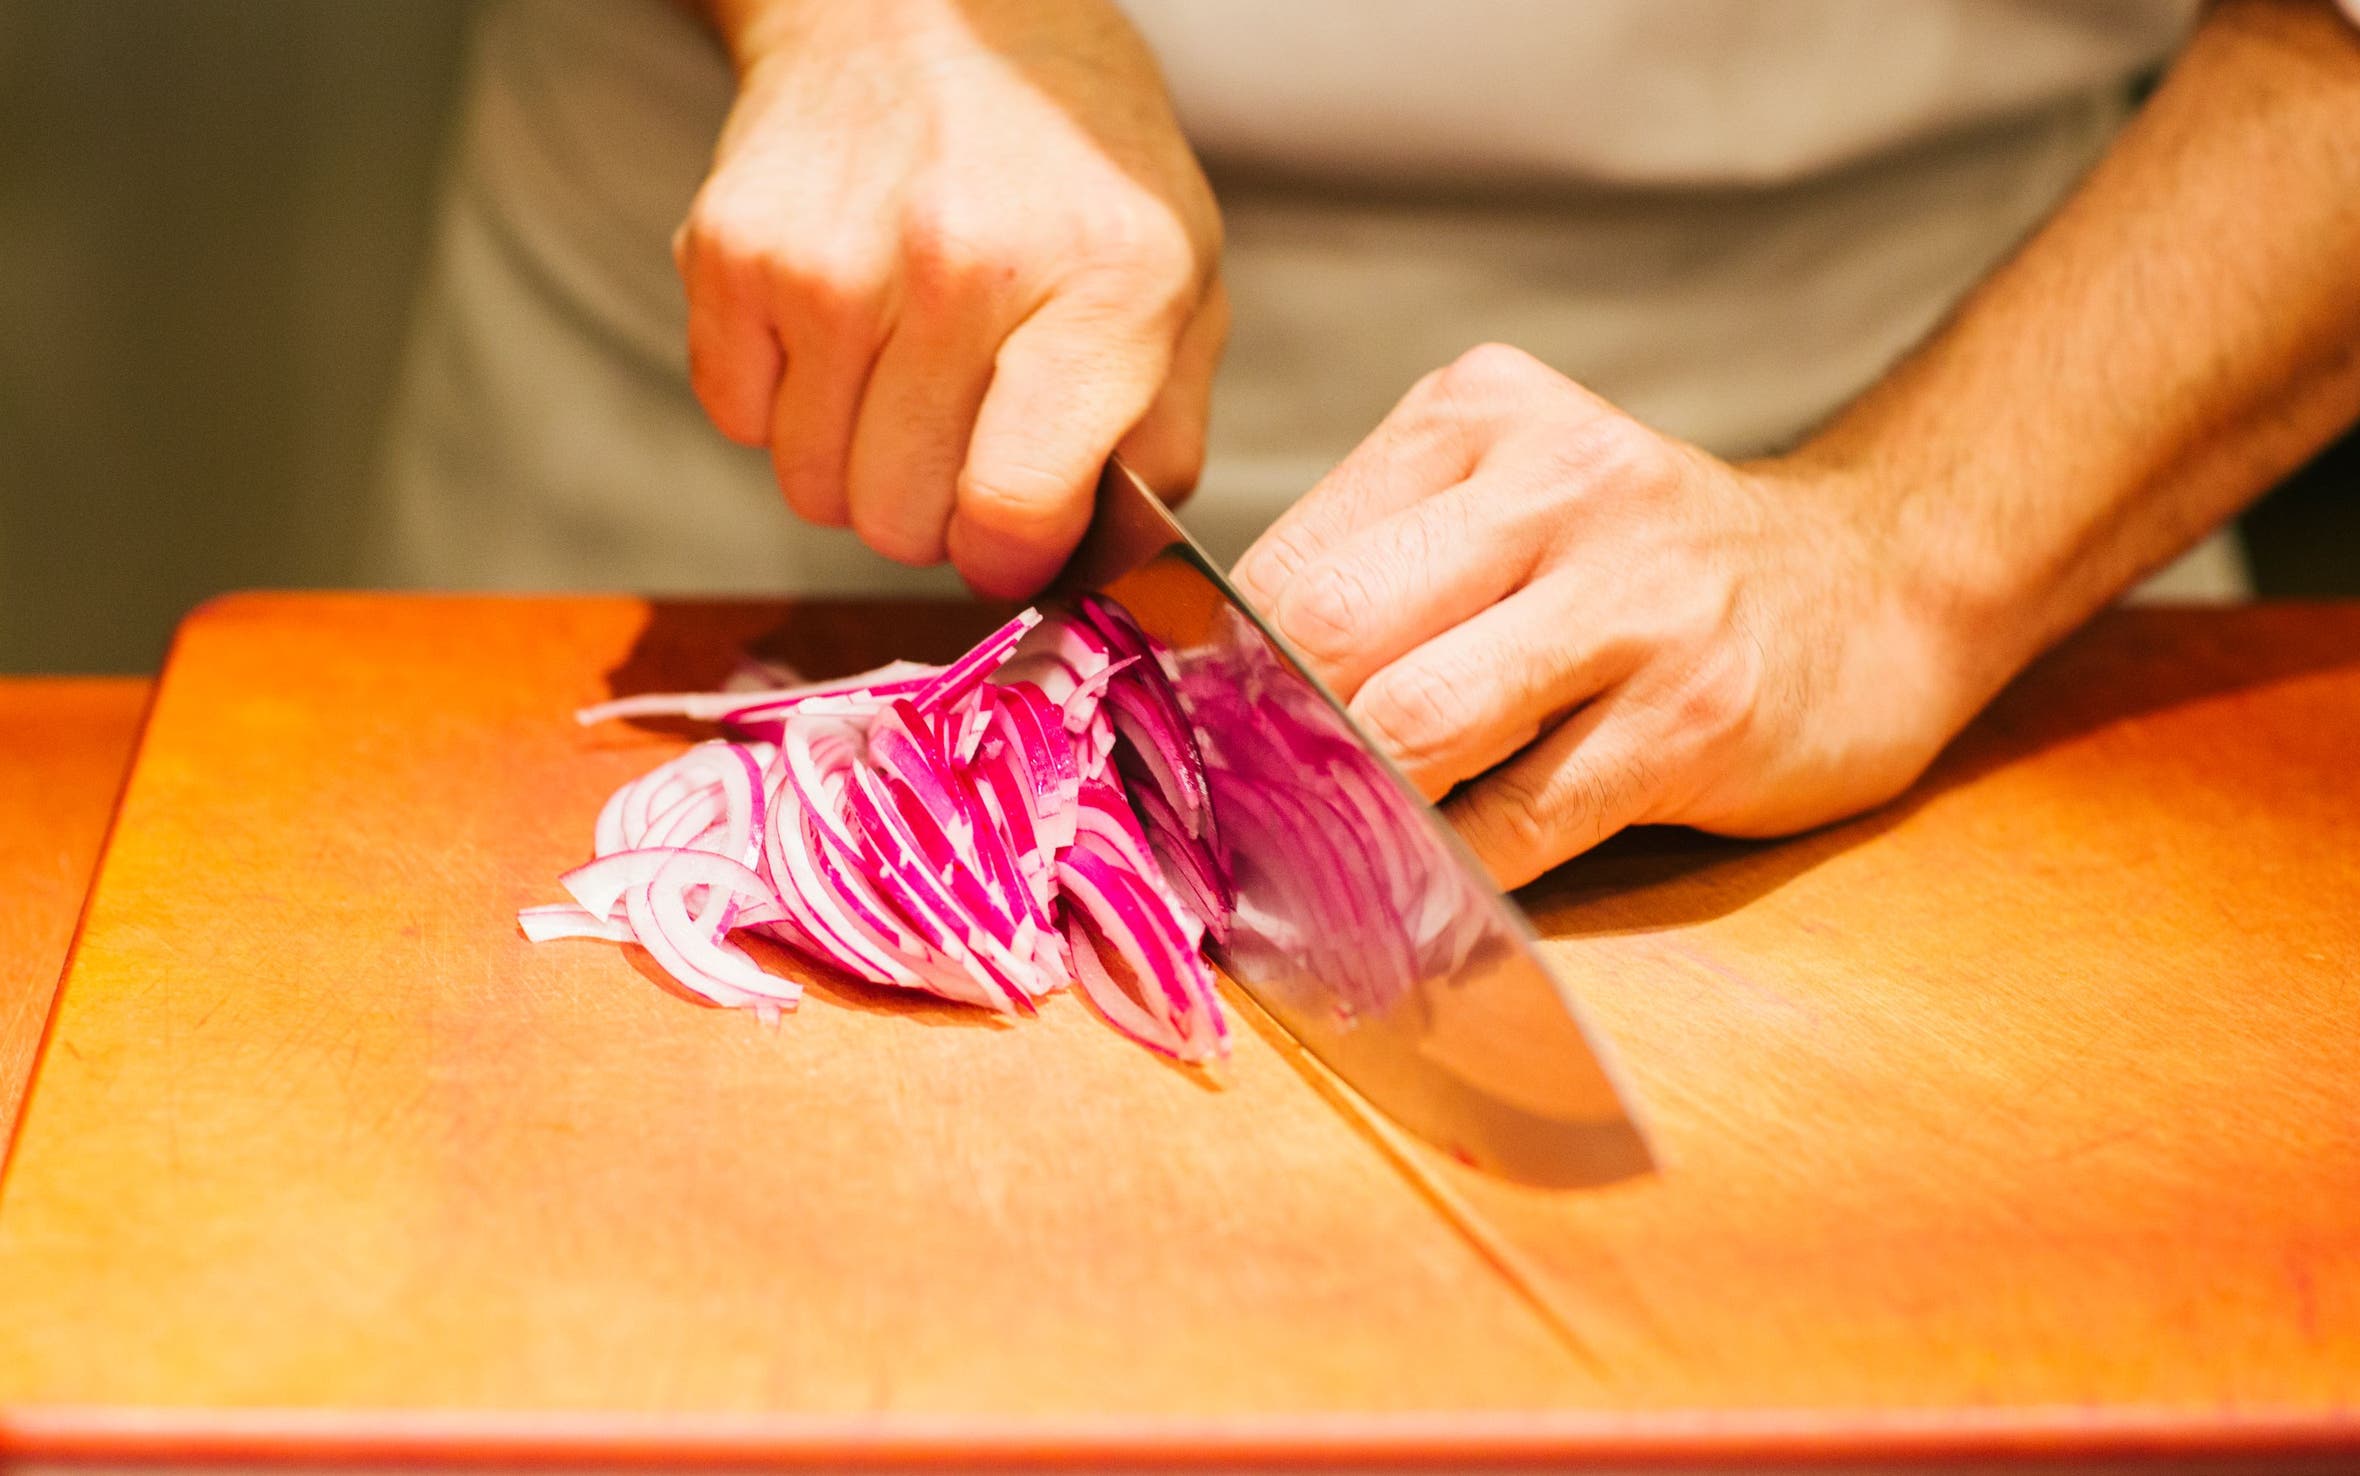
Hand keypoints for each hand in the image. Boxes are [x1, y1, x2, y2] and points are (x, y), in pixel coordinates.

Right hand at [677, 0, 1224, 594]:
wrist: (926, 7)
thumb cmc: (1067, 166)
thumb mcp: (1181, 281)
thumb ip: (1160, 439)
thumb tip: (1092, 563)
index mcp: (1104, 282)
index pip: (1014, 508)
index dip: (1008, 557)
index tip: (1011, 536)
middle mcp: (963, 265)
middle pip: (901, 522)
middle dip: (935, 511)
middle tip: (963, 433)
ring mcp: (831, 258)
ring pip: (814, 490)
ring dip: (856, 463)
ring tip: (904, 371)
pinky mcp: (730, 249)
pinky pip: (741, 423)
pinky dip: (784, 404)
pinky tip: (838, 328)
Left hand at [1233, 345, 1974, 887]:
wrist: (1878, 578)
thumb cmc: (1645, 565)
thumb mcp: (1511, 499)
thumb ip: (1384, 568)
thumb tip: (1214, 698)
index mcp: (1477, 415)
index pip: (1290, 556)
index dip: (1218, 670)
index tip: (1192, 746)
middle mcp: (1556, 486)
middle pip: (1332, 630)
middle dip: (1266, 741)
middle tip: (1234, 815)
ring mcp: (1634, 601)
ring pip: (1413, 727)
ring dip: (1347, 813)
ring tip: (1317, 856)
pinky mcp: (1693, 718)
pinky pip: (1521, 820)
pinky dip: (1449, 874)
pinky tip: (1425, 891)